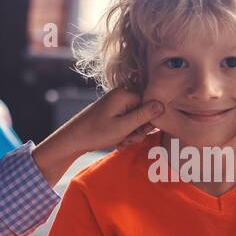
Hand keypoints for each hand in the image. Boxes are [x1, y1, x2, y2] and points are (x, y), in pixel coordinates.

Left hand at [32, 89, 163, 186]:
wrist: (73, 139)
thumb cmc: (95, 133)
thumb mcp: (122, 127)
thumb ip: (143, 115)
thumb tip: (162, 104)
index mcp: (125, 94)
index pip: (151, 104)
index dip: (148, 121)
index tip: (138, 133)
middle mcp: (122, 95)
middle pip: (144, 112)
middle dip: (139, 129)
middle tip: (127, 139)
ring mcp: (117, 103)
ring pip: (136, 119)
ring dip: (132, 133)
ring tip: (121, 141)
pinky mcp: (114, 111)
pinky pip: (127, 121)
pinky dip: (125, 132)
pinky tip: (117, 140)